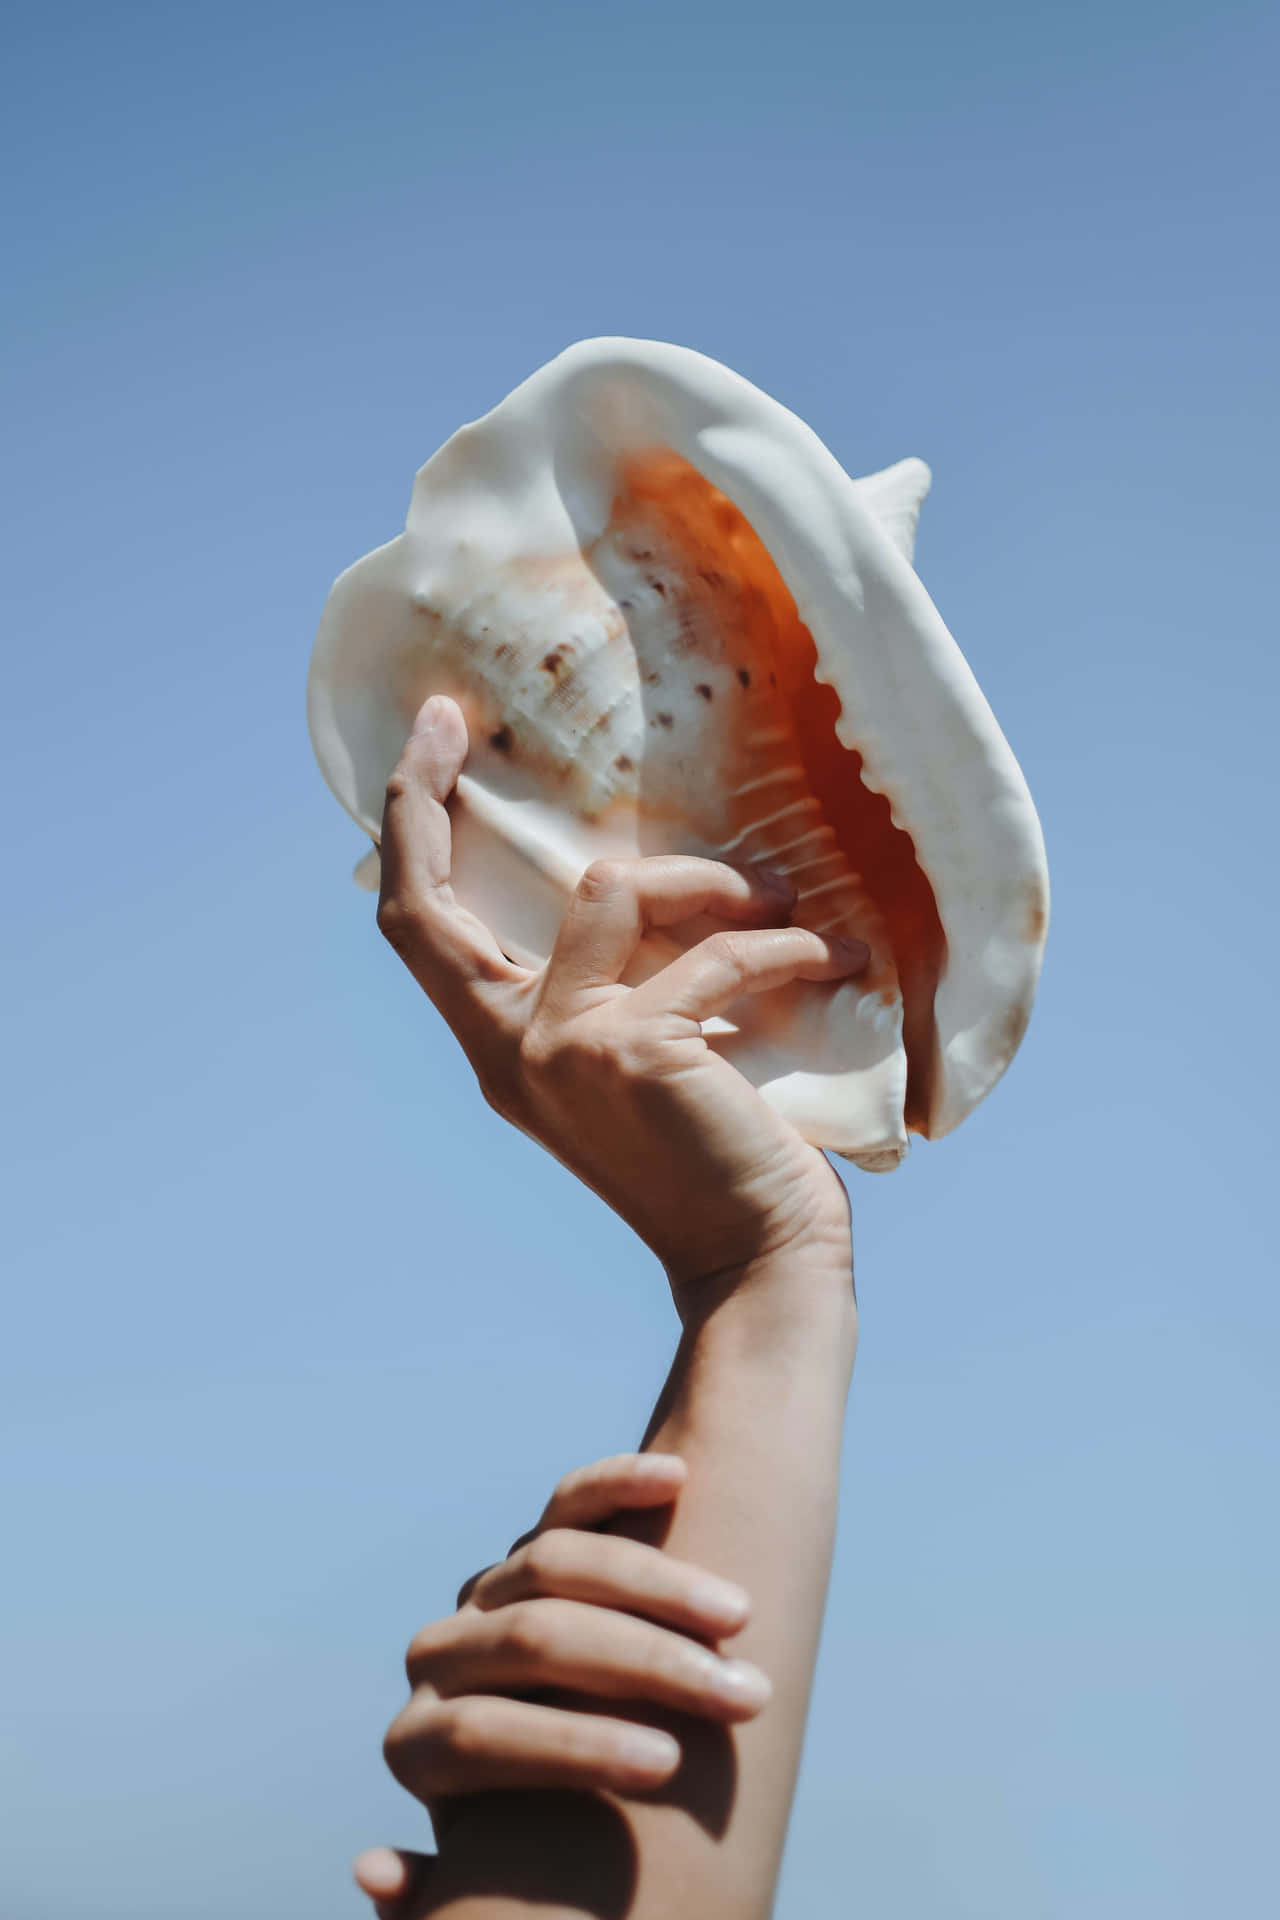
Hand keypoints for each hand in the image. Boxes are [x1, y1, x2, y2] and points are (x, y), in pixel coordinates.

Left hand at [354, 1452, 767, 1915]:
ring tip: (741, 1619)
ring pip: (557, 1560)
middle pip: (534, 1640)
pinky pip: (569, 1500)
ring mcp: (484, 1592)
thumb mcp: (487, 1874)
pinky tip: (677, 1479)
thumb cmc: (539, 1850)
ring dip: (659, 1584)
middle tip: (742, 1698)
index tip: (669, 1769)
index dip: (573, 1748)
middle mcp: (441, 1656)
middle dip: (645, 1666)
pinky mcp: (531, 1544)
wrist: (548, 1765)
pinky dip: (619, 1480)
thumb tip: (374, 1868)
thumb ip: (439, 1892)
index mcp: (422, 1747)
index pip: (481, 1735)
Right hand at [375, 696, 865, 1291]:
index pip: (420, 930)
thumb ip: (610, 982)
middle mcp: (509, 1051)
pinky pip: (715, 952)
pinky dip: (784, 948)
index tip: (427, 743)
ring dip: (711, 884)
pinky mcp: (638, 1050)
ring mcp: (564, 1050)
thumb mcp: (635, 1059)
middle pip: (429, 905)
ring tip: (781, 905)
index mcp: (501, 1051)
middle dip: (427, 797)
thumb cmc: (713, 1155)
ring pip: (611, 891)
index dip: (408, 831)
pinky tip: (834, 960)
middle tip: (454, 719)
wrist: (757, 1259)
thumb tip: (635, 880)